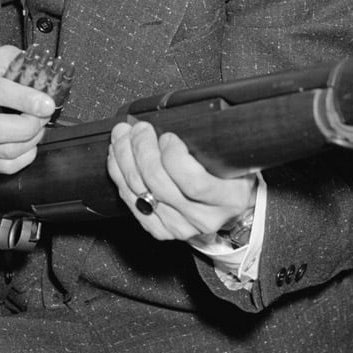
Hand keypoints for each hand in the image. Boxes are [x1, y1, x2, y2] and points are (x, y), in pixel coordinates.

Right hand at [0, 45, 55, 172]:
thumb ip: (19, 61)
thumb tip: (44, 72)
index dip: (23, 99)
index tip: (47, 103)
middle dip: (26, 127)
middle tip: (43, 116)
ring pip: (2, 152)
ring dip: (30, 140)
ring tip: (37, 125)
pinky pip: (4, 167)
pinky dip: (25, 156)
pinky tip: (28, 141)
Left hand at [106, 117, 254, 241]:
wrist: (229, 209)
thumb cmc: (232, 178)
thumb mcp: (235, 159)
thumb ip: (214, 144)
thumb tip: (177, 122)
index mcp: (228, 199)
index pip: (194, 183)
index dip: (174, 157)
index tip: (168, 136)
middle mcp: (203, 218)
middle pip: (160, 185)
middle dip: (143, 150)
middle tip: (139, 129)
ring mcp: (179, 227)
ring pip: (140, 192)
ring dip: (125, 158)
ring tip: (123, 136)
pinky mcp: (159, 230)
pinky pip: (130, 202)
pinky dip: (119, 175)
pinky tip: (117, 157)